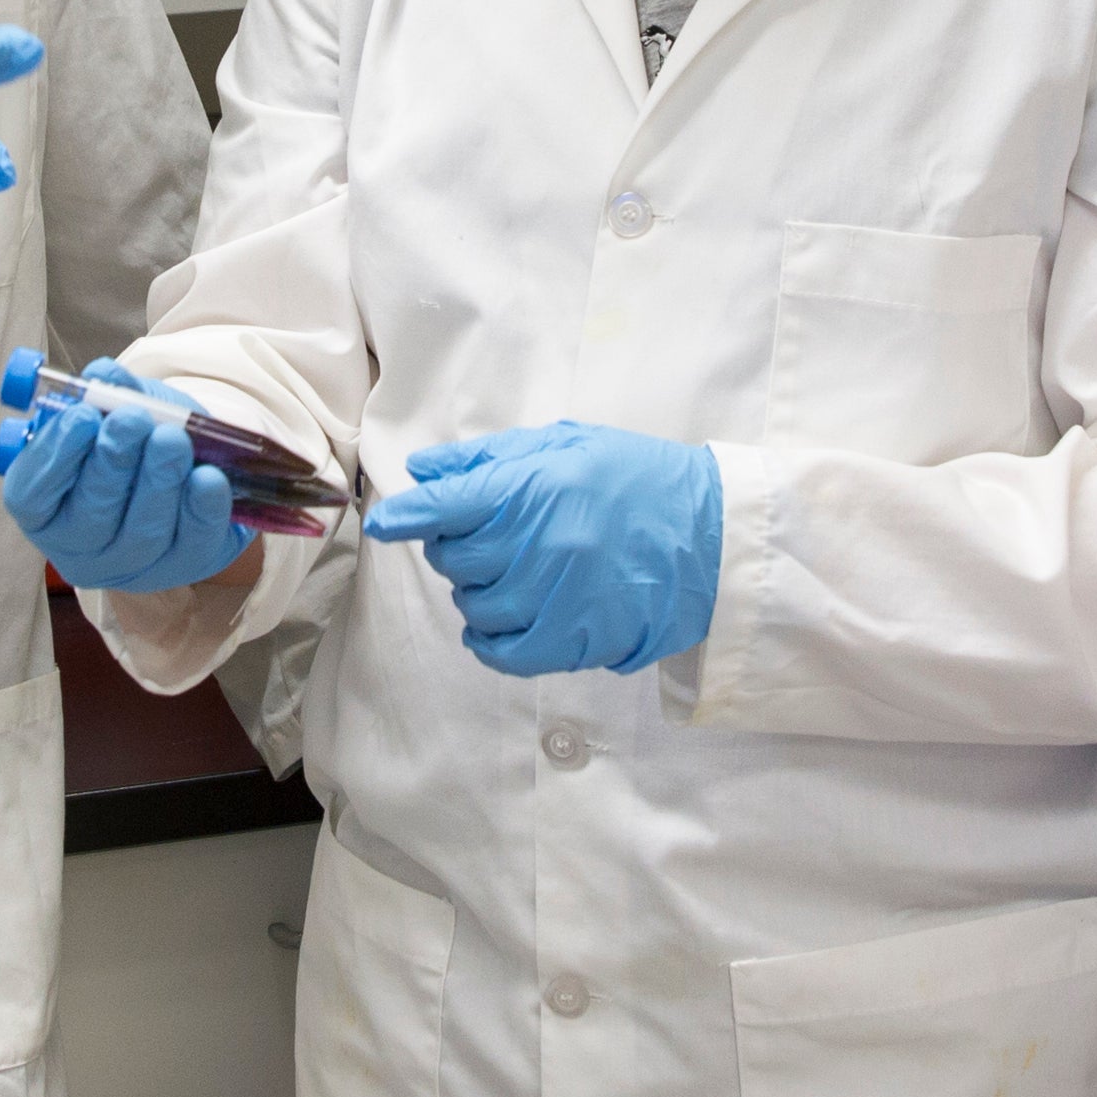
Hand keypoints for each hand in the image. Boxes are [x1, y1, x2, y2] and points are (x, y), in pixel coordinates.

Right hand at [0, 361, 254, 594]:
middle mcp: (79, 546)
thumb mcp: (112, 410)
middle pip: (90, 515)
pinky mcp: (184, 567)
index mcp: (42, 508)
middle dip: (113, 463)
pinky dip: (201, 508)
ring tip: (172, 438)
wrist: (182, 471)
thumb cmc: (132, 442)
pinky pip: (192, 543)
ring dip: (158, 479)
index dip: (56, 455)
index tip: (82, 416)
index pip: (32, 493)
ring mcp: (131, 567)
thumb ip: (107, 392)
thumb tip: (105, 376)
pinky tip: (208, 477)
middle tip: (132, 420)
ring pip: (142, 532)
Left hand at [362, 422, 724, 678]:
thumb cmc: (637, 479)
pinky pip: (504, 652)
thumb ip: (491, 459)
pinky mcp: (575, 638)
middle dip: (459, 548)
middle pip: (455, 558)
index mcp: (533, 486)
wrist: (712, 533)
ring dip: (478, 592)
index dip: (409, 516)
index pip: (447, 506)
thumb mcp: (566, 445)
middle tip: (490, 538)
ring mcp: (555, 594)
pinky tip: (499, 622)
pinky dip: (489, 641)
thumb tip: (425, 473)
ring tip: (510, 575)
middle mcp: (538, 542)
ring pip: (475, 605)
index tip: (385, 524)